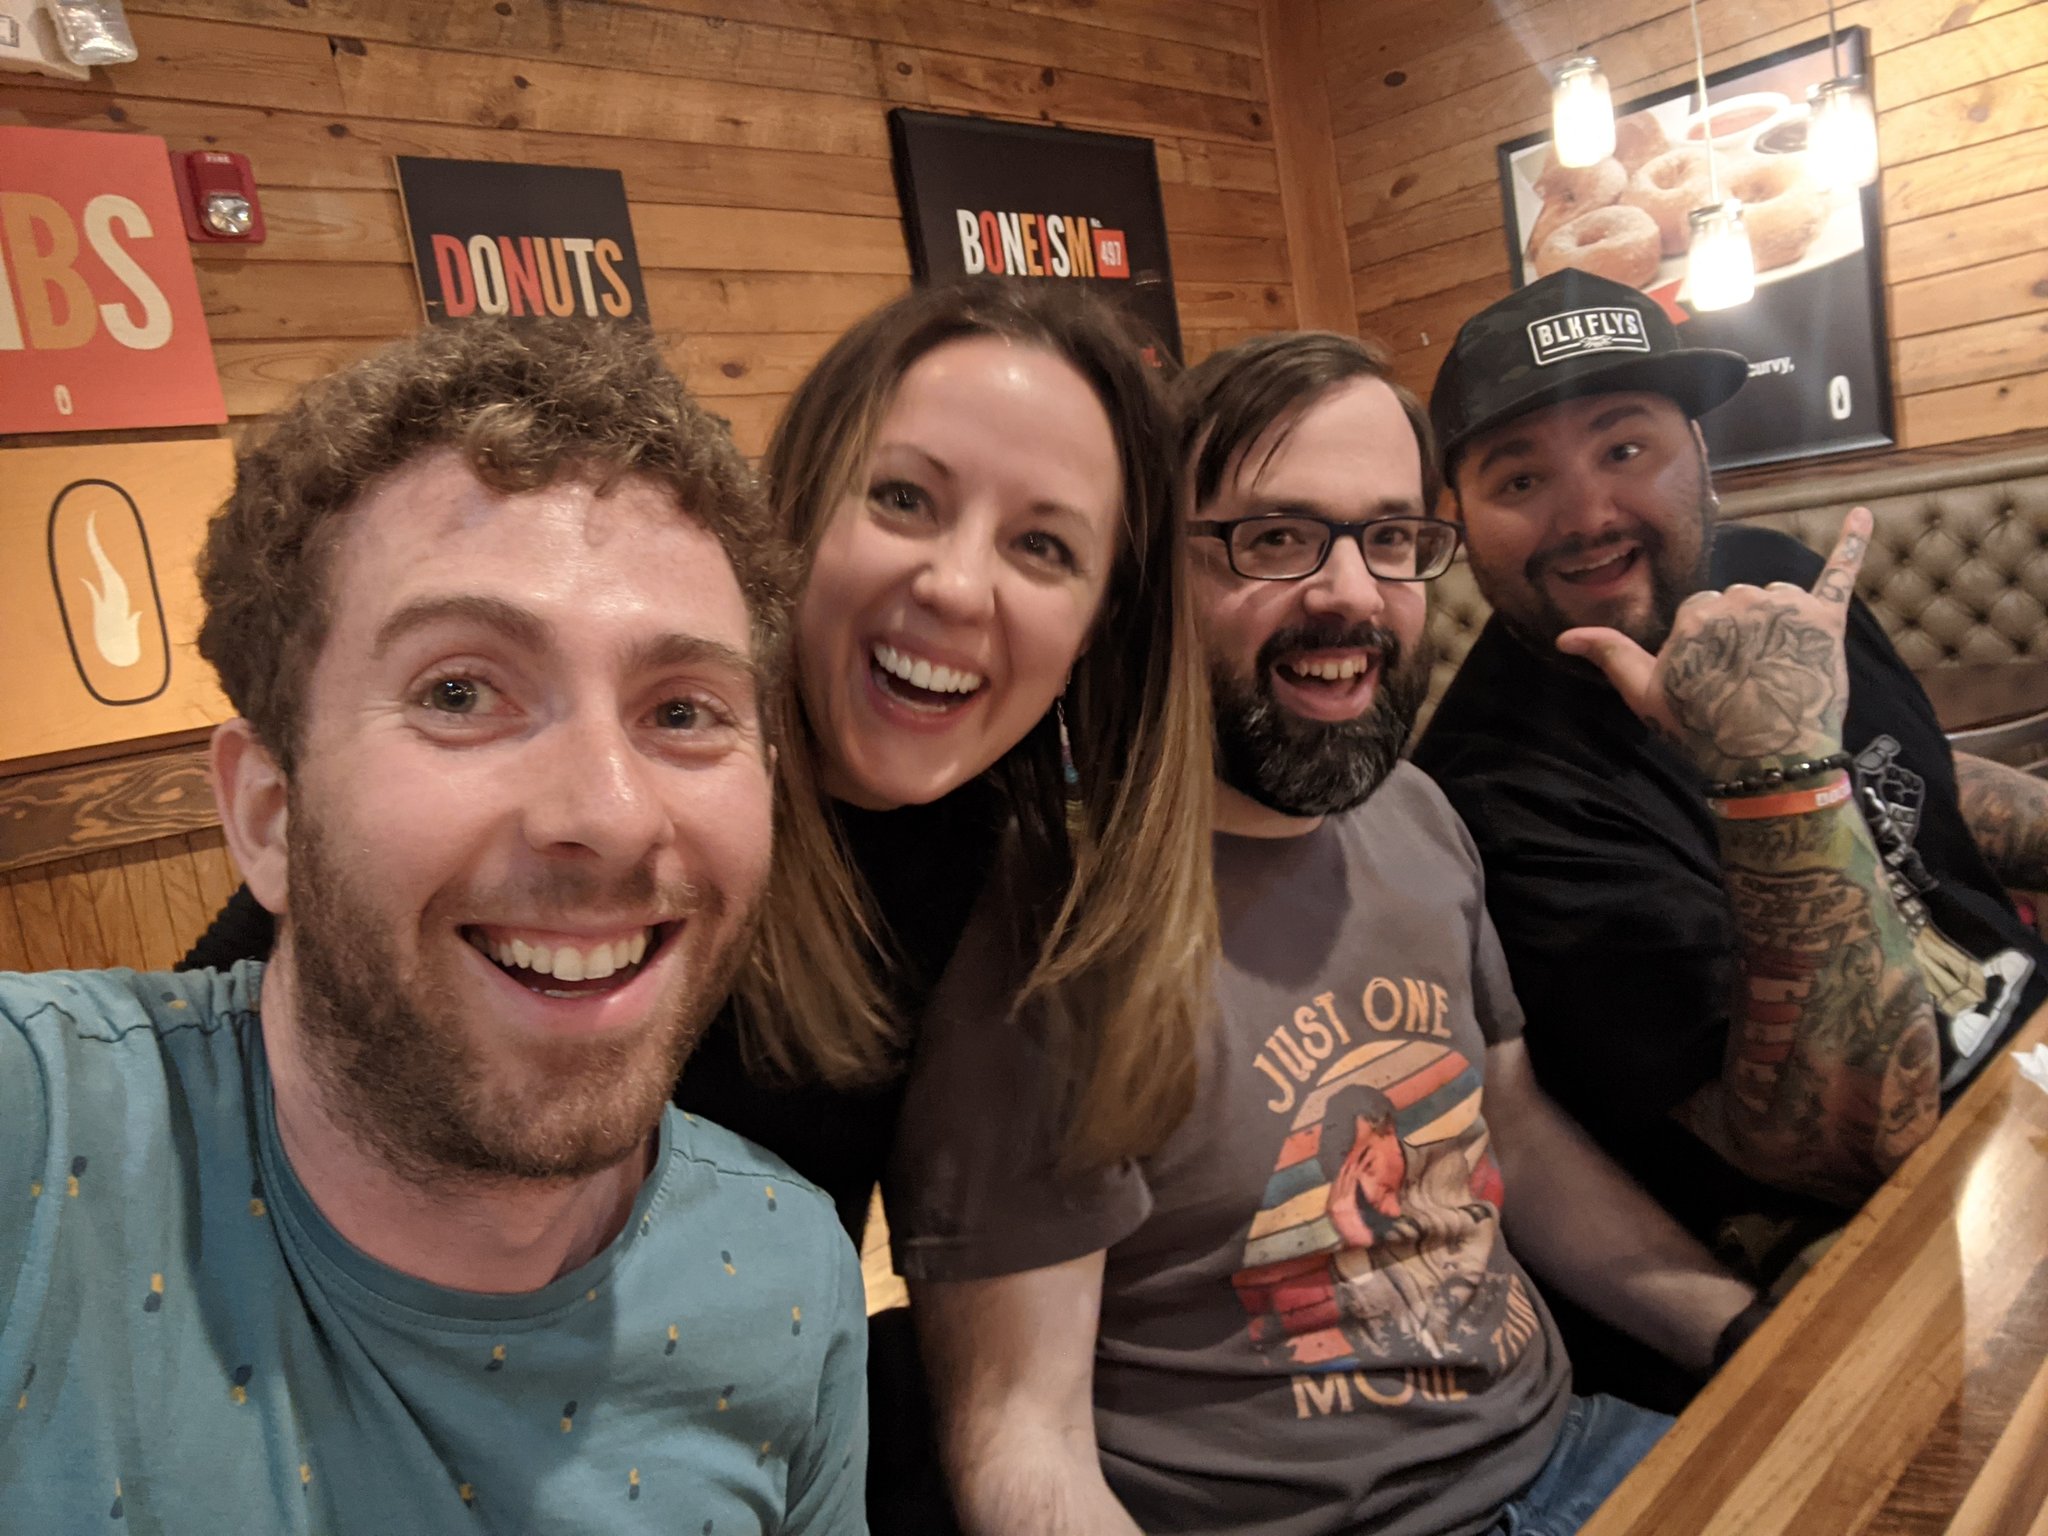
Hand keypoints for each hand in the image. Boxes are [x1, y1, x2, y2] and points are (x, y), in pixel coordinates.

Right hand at [1555, 508, 1870, 780]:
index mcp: (1695, 615)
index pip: (1700, 614)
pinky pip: (1840, 571)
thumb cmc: (1702, 731)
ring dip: (1778, 623)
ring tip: (1779, 671)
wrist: (1770, 761)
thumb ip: (1611, 654)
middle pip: (1738, 603)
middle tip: (1745, 683)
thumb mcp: (1646, 696)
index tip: (1711, 681)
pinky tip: (1863, 514)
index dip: (1705, 649)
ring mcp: (1785, 607)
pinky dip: (1853, 541)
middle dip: (1741, 636)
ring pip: (1777, 598)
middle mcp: (1739, 599)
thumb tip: (1565, 637)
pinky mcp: (1827, 618)